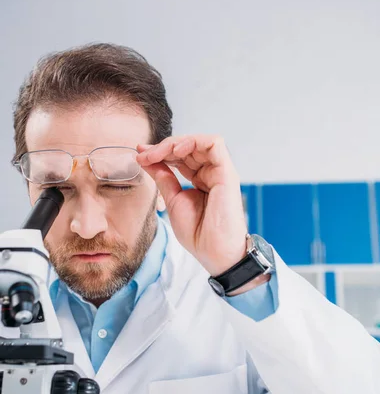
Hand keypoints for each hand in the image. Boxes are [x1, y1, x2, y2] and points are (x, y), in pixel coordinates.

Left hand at [136, 135, 247, 276]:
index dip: (159, 152)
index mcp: (200, 179)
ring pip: (199, 141)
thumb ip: (163, 178)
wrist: (213, 251)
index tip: (139, 155)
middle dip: (162, 147)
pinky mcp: (227, 172)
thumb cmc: (198, 233)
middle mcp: (211, 172)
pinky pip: (214, 143)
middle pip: (188, 146)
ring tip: (157, 153)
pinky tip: (176, 151)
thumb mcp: (172, 200)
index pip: (180, 156)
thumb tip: (146, 159)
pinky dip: (193, 141)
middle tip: (143, 156)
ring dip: (175, 143)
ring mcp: (220, 171)